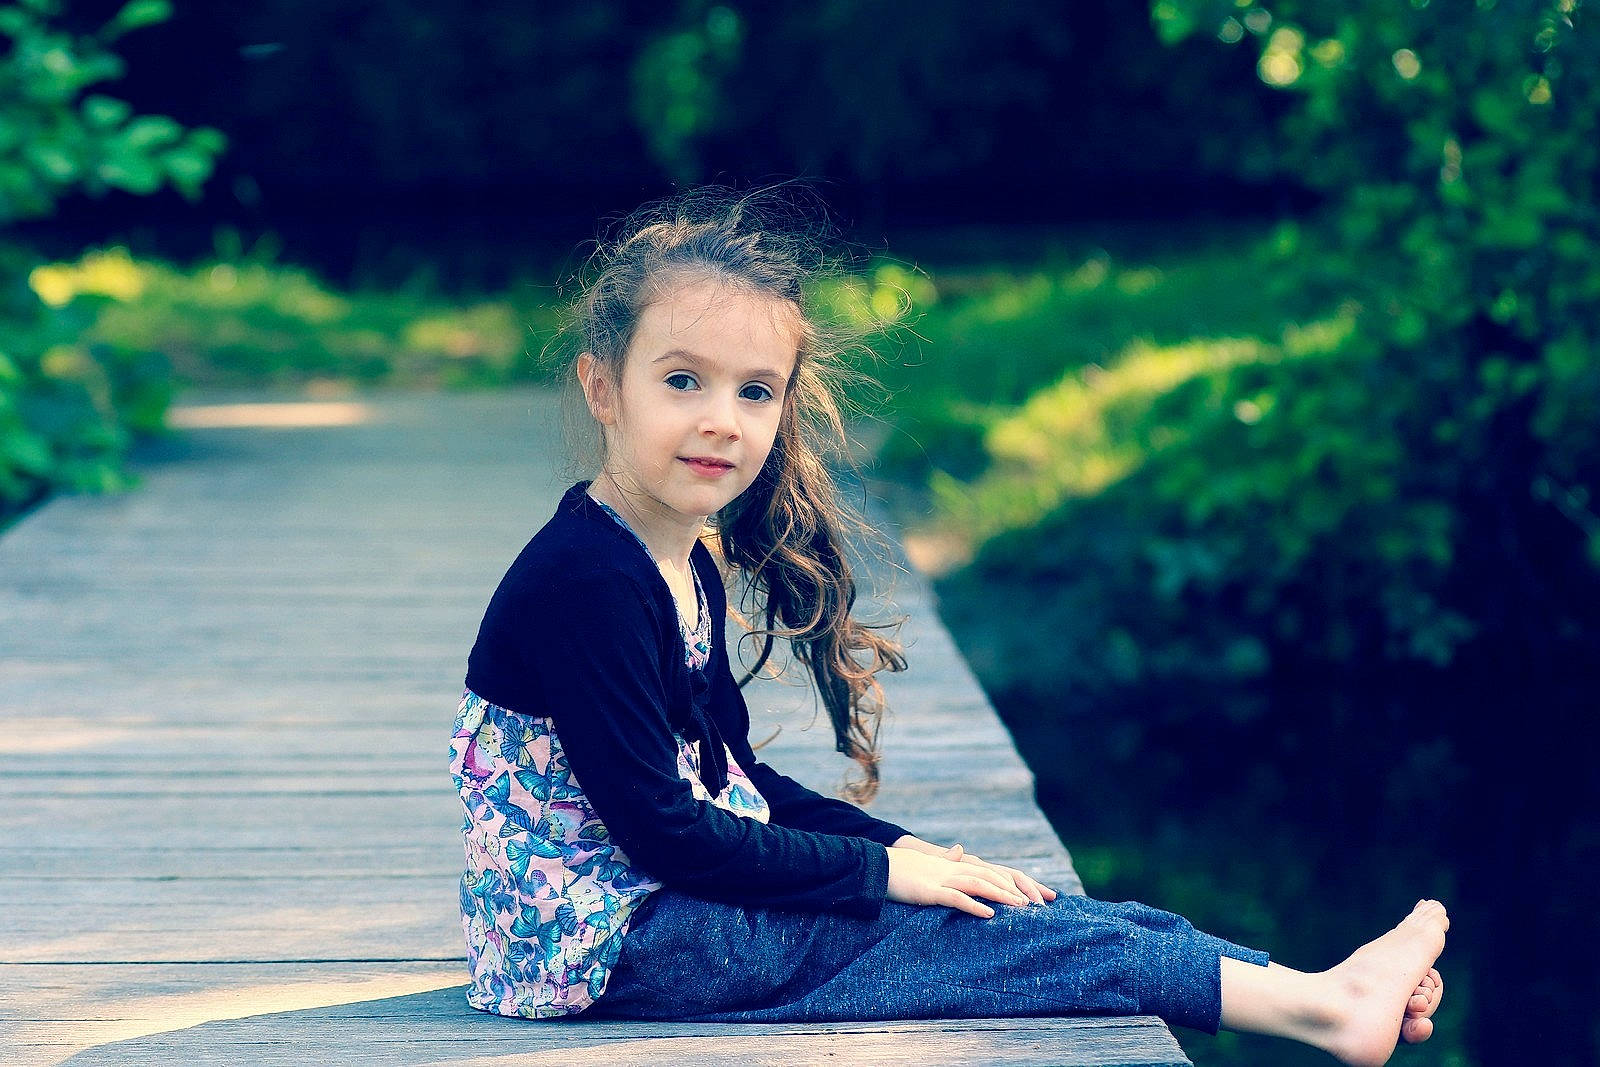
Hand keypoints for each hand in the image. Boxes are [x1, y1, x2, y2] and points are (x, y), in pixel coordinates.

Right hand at [890, 835, 1058, 906]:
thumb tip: (958, 850)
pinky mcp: (929, 891)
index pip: (992, 870)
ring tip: (1022, 908)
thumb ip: (945, 859)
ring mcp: (942, 879)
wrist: (874, 866)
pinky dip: (974, 905)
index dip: (1015, 881)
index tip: (1037, 894)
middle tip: (1040, 904)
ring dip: (1002, 895)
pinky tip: (989, 914)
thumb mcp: (927, 862)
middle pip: (992, 876)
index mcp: (954, 865)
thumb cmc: (900, 867)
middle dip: (1017, 889)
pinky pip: (956, 898)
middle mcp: (952, 869)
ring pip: (979, 884)